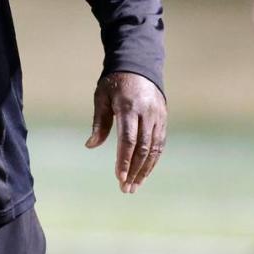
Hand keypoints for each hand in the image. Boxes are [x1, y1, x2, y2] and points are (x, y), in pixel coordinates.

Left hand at [85, 71, 166, 192]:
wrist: (138, 64)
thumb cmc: (115, 82)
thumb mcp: (102, 97)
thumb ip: (99, 122)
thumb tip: (91, 145)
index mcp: (129, 107)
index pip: (128, 139)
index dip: (124, 160)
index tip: (119, 177)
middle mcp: (147, 113)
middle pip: (143, 148)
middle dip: (134, 170)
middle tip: (126, 188)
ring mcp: (158, 116)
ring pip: (154, 148)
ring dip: (145, 169)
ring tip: (135, 185)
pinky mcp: (163, 118)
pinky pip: (160, 143)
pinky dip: (153, 159)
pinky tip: (145, 171)